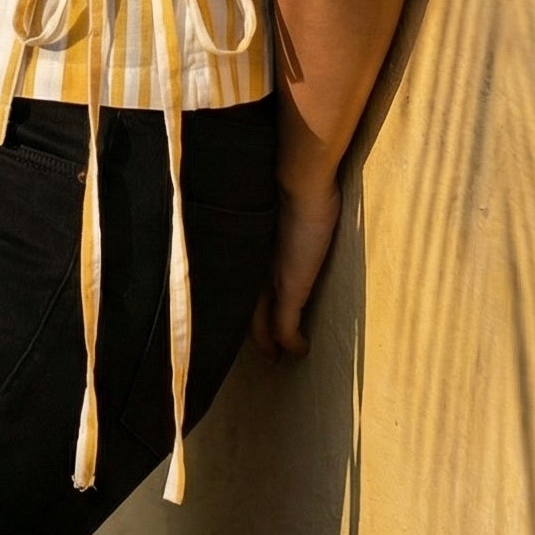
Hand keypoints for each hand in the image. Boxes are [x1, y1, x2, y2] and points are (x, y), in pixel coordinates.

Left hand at [250, 175, 341, 357]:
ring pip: (259, 325)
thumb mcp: (273, 201)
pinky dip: (291, 344)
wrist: (298, 179)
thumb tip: (271, 200)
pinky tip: (298, 351)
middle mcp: (250, 267)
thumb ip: (267, 209)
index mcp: (243, 247)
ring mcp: (269, 280)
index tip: (241, 311)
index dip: (239, 301)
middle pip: (240, 309)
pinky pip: (286, 329)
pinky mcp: (291, 289)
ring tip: (275, 356)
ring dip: (269, 343)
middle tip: (260, 345)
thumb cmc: (288, 180)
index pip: (235, 284)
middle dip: (250, 330)